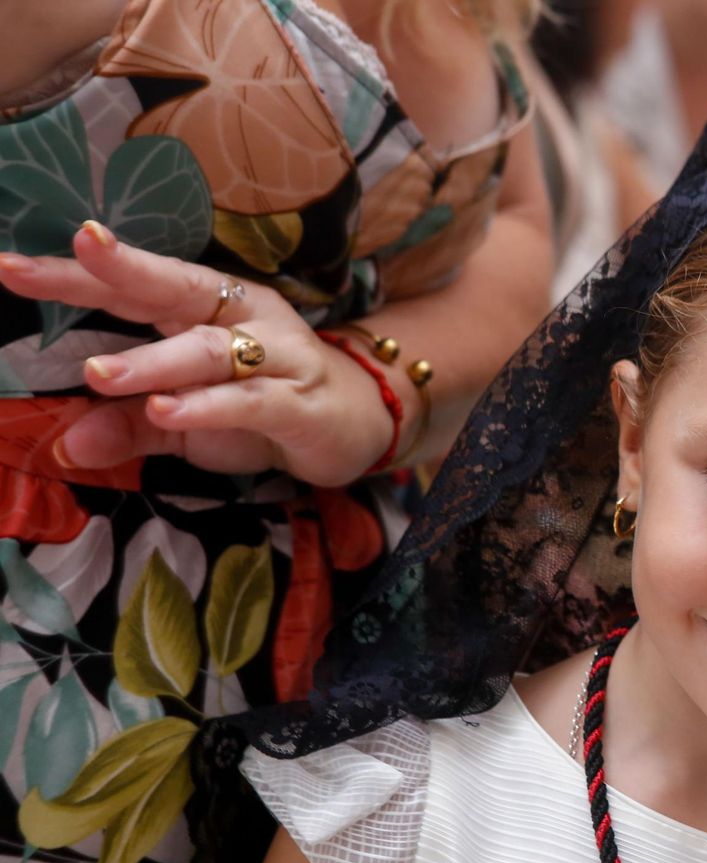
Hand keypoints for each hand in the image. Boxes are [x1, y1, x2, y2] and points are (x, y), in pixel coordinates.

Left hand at [0, 222, 397, 486]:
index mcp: (205, 306)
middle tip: (62, 258)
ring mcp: (277, 356)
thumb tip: (64, 446)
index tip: (12, 263)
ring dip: (154, 361)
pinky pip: (250, 400)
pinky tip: (167, 412)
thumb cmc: (263, 409)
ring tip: (99, 376)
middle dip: (118, 272)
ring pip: (210, 349)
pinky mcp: (301, 402)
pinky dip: (209, 406)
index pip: (135, 284)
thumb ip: (126, 427)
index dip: (79, 271)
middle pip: (174, 287)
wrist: (358, 423)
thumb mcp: (186, 419)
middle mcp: (242, 317)